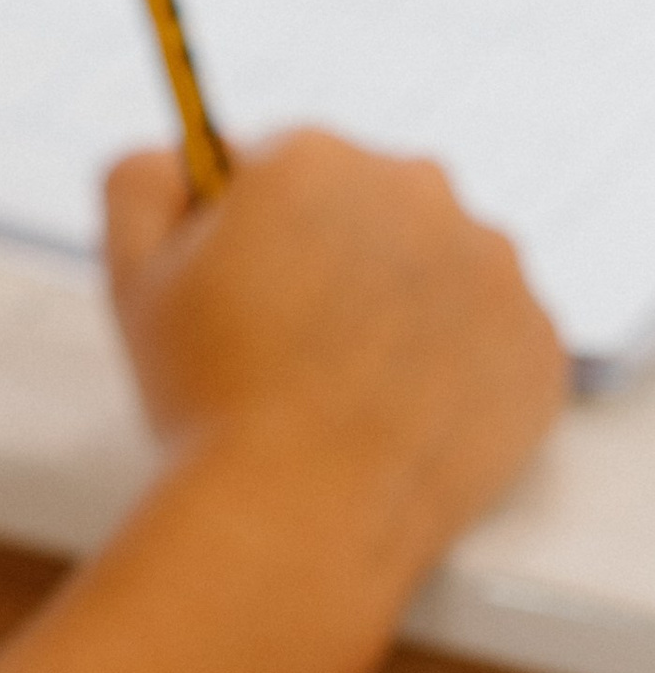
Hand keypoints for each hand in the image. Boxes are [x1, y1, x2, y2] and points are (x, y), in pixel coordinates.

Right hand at [106, 130, 565, 609]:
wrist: (299, 518)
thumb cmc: (208, 398)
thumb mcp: (133, 274)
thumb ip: (139, 179)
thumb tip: (179, 154)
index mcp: (313, 158)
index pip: (281, 162)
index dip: (252, 229)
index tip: (244, 290)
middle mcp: (418, 189)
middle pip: (368, 204)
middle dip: (333, 255)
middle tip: (290, 343)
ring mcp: (493, 266)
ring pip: (437, 265)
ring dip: (401, 303)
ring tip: (349, 385)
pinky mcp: (539, 342)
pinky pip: (492, 335)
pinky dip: (455, 365)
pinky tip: (401, 410)